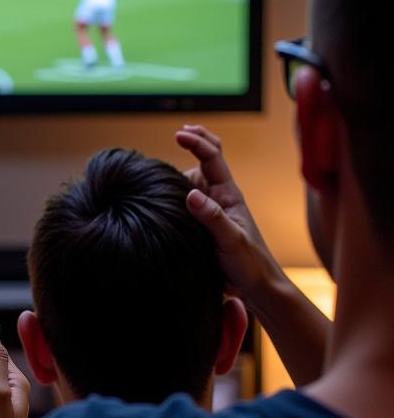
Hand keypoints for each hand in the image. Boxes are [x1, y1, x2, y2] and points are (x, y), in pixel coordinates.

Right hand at [175, 124, 281, 299]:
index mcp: (228, 193)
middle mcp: (218, 196)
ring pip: (193, 178)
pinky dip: (175, 189)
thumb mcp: (230, 240)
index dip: (196, 141)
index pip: (212, 157)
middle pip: (207, 159)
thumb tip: (190, 194)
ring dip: (181, 167)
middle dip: (196, 141)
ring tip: (162, 166)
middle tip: (180, 132)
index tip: (179, 134)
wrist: (256, 286)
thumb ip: (211, 217)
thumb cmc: (248, 264)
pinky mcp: (202, 222)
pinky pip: (186, 198)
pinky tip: (161, 194)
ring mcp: (210, 208)